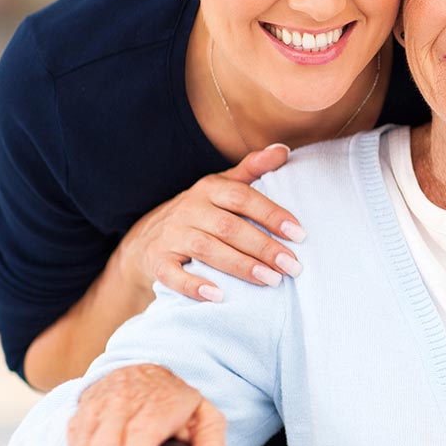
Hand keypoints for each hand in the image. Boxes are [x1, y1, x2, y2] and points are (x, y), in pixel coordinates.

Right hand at [120, 145, 303, 300]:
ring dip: (240, 266)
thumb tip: (283, 149)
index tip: (299, 234)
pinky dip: (194, 285)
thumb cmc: (200, 210)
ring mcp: (171, 235)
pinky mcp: (157, 261)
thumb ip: (253, 169)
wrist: (147, 236)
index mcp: (209, 189)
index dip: (272, 215)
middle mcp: (189, 209)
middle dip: (264, 247)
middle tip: (292, 266)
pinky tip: (218, 296)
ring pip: (206, 250)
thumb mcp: (222, 186)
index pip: (243, 198)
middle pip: (229, 227)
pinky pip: (173, 274)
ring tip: (270, 280)